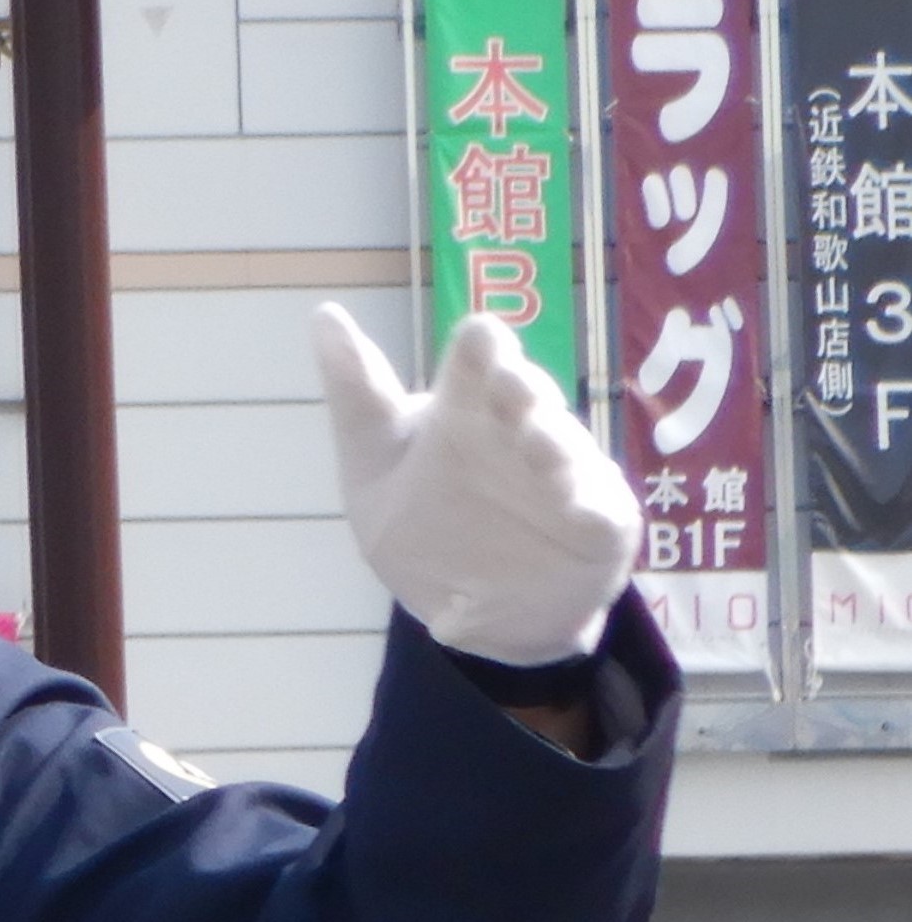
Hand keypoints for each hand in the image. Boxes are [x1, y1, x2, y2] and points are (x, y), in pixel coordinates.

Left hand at [313, 304, 637, 668]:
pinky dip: (585, 506)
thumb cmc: (425, 519)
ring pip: (563, 453)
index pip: (475, 368)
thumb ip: (358, 394)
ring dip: (552, 443)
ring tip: (536, 433)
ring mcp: (562, 480)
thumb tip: (324, 313)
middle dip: (519, 389)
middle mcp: (521, 432)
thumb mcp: (374, 463)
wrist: (473, 608)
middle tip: (509, 380)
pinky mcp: (595, 529)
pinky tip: (574, 503)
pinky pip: (597, 515)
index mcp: (469, 410)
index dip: (481, 352)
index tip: (481, 334)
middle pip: (525, 401)